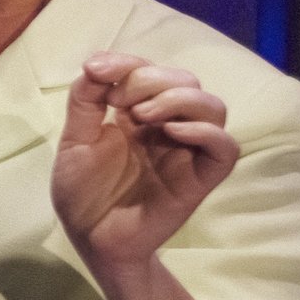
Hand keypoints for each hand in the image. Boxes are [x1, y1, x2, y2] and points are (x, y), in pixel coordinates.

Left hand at [52, 52, 238, 282]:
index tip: (96, 71)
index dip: (128, 62)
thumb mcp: (74, 139)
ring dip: (179, 99)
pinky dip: (205, 131)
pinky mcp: (200, 179)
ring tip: (143, 116)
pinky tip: (172, 132)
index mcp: (138, 114)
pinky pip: (225, 148)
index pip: (150, 70)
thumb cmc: (82, 191)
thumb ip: (85, 101)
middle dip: (151, 79)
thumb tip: (96, 64)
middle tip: (119, 102)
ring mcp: (186, 151)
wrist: (90, 238)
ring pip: (213, 106)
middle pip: (186, 81)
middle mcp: (167, 127)